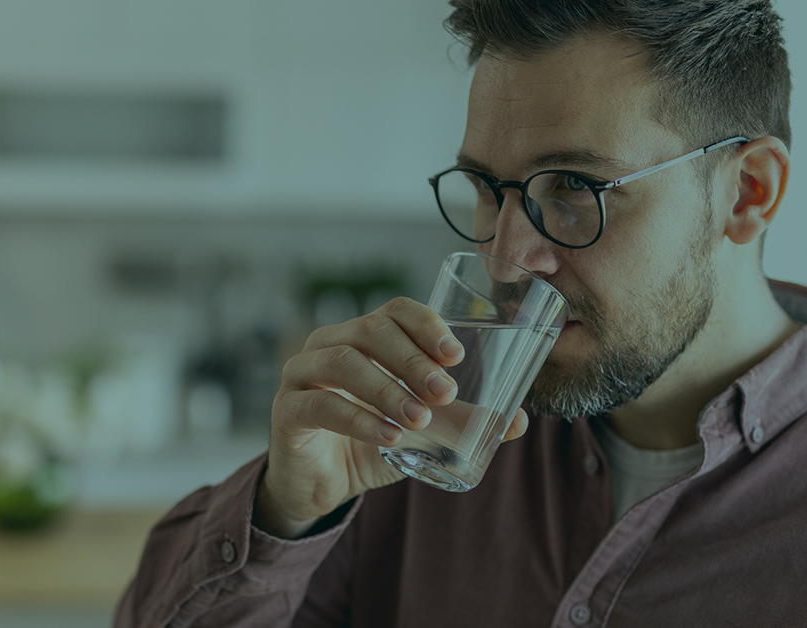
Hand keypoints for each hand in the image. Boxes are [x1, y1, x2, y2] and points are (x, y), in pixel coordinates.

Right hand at [253, 297, 529, 537]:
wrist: (321, 484)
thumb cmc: (371, 441)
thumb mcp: (421, 430)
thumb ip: (462, 421)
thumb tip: (519, 422)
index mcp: (363, 336)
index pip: (395, 310)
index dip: (425, 325)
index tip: (456, 355)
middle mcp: (329, 344)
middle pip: (371, 331)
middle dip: (413, 360)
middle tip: (446, 393)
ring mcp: (302, 374)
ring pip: (343, 362)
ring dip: (388, 389)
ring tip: (420, 420)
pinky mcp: (287, 411)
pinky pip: (320, 404)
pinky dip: (358, 419)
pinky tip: (388, 437)